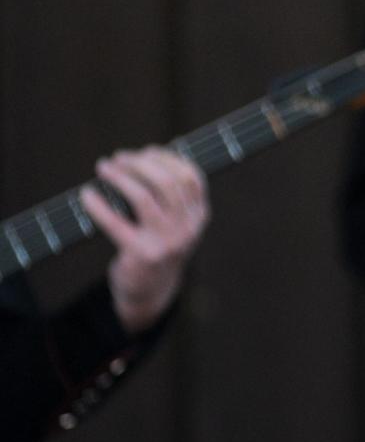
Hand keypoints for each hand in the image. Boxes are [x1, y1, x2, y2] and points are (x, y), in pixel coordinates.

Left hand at [79, 147, 209, 334]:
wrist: (151, 291)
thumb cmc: (159, 247)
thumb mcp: (177, 223)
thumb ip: (171, 196)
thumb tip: (150, 156)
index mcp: (199, 216)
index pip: (191, 176)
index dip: (167, 158)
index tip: (146, 150)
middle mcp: (188, 228)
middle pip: (168, 182)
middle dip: (141, 163)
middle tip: (119, 158)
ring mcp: (166, 242)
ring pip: (145, 197)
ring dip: (121, 177)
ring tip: (104, 168)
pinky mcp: (141, 254)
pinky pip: (116, 223)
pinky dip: (98, 206)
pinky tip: (87, 195)